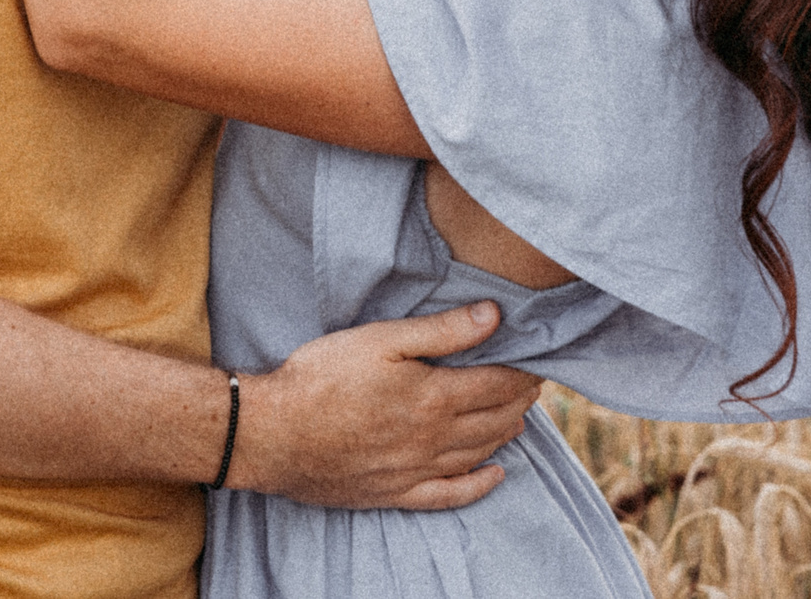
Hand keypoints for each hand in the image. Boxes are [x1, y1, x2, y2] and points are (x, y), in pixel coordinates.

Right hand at [226, 302, 539, 510]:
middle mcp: (434, 439)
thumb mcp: (380, 339)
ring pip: (477, 453)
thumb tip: (494, 315)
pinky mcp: (395, 492)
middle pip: (494, 420)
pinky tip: (495, 476)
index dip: (523, 372)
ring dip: (505, 433)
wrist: (273, 434)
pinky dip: (478, 486)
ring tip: (520, 417)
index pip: (497, 385)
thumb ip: (440, 331)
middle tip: (534, 384)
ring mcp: (416, 470)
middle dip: (520, 400)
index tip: (537, 358)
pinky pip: (449, 495)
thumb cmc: (321, 378)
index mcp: (434, 397)